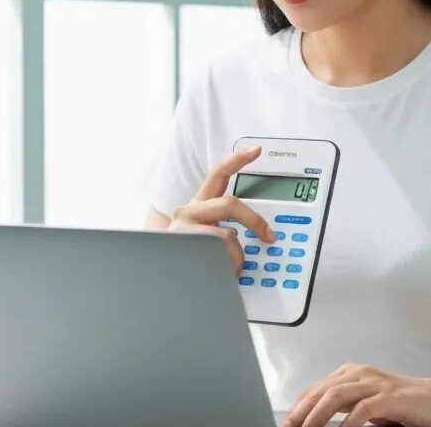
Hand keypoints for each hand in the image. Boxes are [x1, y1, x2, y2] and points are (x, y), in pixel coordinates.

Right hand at [168, 145, 275, 275]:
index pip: (218, 174)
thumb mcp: (211, 239)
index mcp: (198, 205)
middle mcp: (188, 211)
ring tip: (231, 269)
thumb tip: (263, 236)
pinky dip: (227, 268)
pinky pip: (218, 255)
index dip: (237, 160)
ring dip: (237, 256)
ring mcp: (183, 228)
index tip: (256, 150)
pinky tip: (219, 274)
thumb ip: (230, 230)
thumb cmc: (191, 259)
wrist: (161, 279)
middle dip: (254, 221)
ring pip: (227, 235)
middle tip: (268, 236)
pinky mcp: (183, 245)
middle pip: (230, 204)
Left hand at [279, 363, 430, 426]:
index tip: (285, 426)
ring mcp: (376, 383)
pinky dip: (348, 422)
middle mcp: (360, 374)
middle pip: (320, 391)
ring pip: (336, 395)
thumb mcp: (367, 406)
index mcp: (351, 374)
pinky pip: (363, 408)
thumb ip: (344, 409)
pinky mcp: (391, 397)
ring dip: (316, 416)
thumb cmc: (403, 406)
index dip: (296, 409)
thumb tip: (314, 421)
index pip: (314, 390)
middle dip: (300, 413)